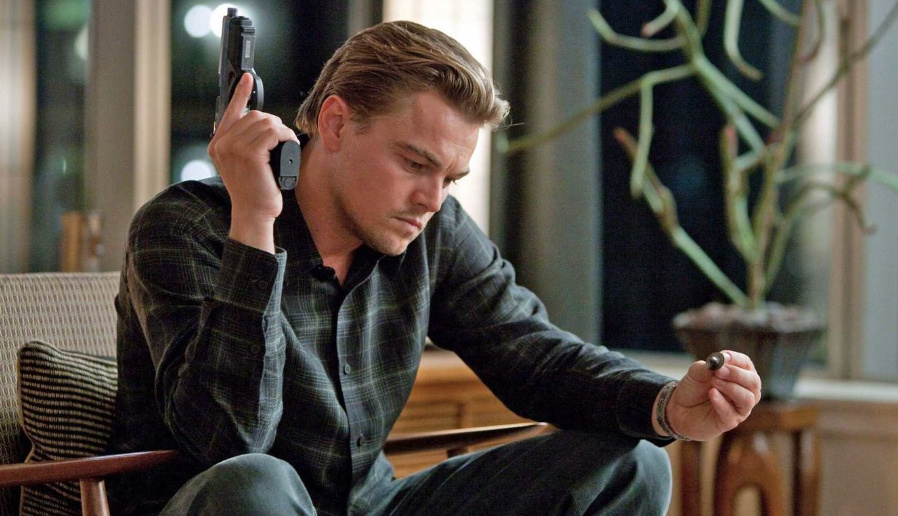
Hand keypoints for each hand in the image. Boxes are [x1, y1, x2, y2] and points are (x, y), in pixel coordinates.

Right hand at [207, 72, 299, 251]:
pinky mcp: (248, 154)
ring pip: (265, 123)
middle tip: (283, 141)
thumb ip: (245, 144)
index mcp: (218, 145)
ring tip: (286, 146)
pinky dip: (285, 137)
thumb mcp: (245, 165)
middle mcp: (221, 144)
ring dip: (282, 131)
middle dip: (274, 124)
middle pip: (254, 115)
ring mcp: (233, 148)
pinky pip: (272, 133)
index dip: (240, 92)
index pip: (230, 111)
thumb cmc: (255, 191)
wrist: (254, 214)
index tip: (247, 77)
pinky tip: (288, 146)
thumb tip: (262, 123)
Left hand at [662, 350, 761, 440]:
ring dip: (731, 388)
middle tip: (719, 371)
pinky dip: (721, 402)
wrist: (679, 408)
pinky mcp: (729, 421)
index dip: (736, 359)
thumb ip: (706, 367)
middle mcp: (744, 391)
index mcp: (739, 375)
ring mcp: (739, 408)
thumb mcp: (696, 373)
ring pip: (748, 398)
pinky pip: (731, 413)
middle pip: (753, 382)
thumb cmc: (693, 388)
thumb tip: (717, 362)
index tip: (723, 357)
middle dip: (737, 374)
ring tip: (714, 382)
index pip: (746, 364)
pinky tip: (712, 393)